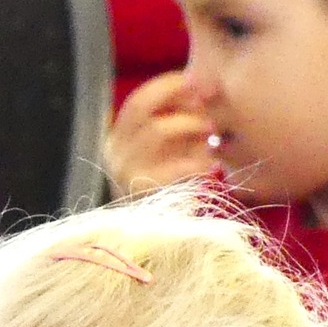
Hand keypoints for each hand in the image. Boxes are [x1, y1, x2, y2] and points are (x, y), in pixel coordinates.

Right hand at [105, 72, 219, 195]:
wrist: (153, 244)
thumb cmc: (166, 193)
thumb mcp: (167, 155)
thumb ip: (179, 124)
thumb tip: (205, 86)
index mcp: (116, 140)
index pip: (138, 100)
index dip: (167, 86)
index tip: (195, 82)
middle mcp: (114, 153)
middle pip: (143, 107)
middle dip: (178, 99)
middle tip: (207, 104)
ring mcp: (125, 173)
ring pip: (158, 130)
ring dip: (190, 124)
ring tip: (212, 134)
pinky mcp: (144, 193)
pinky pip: (175, 167)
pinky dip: (198, 162)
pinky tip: (213, 166)